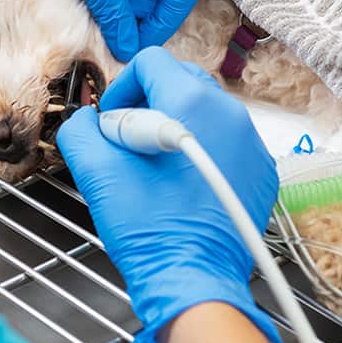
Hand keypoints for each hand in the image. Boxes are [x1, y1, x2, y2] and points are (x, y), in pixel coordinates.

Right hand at [55, 48, 281, 342]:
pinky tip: (183, 186)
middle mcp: (230, 114)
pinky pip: (227, 141)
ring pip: (205, 111)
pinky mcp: (262, 171)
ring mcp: (253, 143)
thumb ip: (79, 129)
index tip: (112, 126)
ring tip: (155, 169)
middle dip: (149, 104)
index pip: (151, 62)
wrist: (193, 280)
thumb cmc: (147, 227)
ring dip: (175, 126)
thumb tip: (87, 119)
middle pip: (181, 80)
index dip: (121, 88)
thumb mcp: (97, 172)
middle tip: (129, 146)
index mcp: (192, 102)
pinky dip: (202, 150)